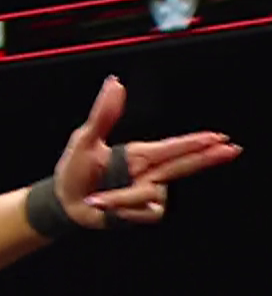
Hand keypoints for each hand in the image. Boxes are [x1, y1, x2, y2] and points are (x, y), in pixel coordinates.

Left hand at [53, 76, 240, 226]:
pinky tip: (108, 210)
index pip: (173, 147)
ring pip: (150, 193)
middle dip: (207, 158)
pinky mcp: (142, 213)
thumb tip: (115, 83)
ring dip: (120, 197)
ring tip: (96, 198)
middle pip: (184, 165)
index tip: (218, 137)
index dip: (196, 142)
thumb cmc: (74, 171)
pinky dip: (122, 211)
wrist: (63, 204)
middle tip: (232, 149)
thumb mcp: (84, 139)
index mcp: (138, 154)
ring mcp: (148, 194)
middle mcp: (148, 173)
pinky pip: (143, 212)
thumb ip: (104, 113)